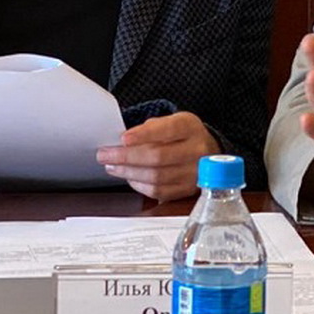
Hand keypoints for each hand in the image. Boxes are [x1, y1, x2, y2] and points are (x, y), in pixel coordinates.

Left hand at [96, 111, 220, 201]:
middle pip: (158, 157)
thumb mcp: (172, 121)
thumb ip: (151, 128)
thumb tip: (124, 142)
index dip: (143, 135)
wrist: (207, 151)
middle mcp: (196, 150)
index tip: (123, 138)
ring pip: (156, 177)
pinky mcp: (187, 190)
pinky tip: (129, 178)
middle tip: (105, 155)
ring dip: (129, 173)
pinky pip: (159, 192)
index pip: (167, 130)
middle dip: (126, 157)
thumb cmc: (182, 135)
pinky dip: (139, 185)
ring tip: (113, 166)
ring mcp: (193, 173)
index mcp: (190, 127)